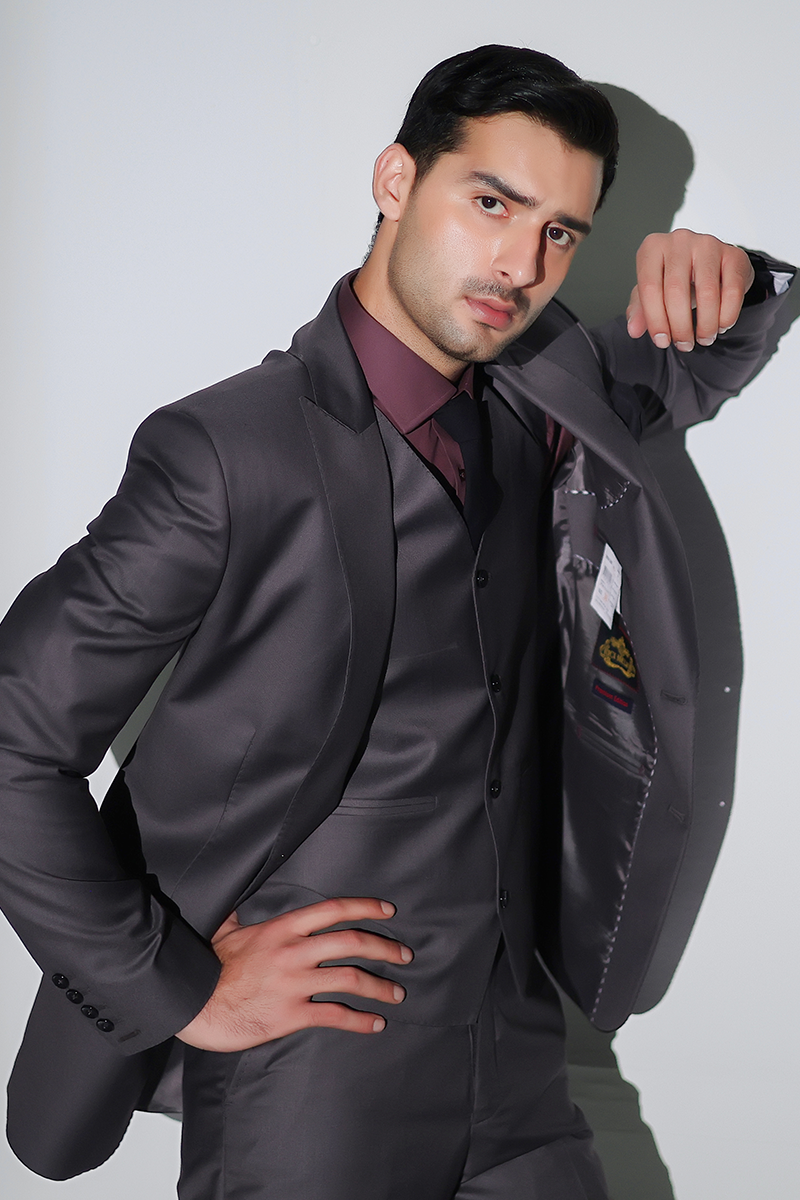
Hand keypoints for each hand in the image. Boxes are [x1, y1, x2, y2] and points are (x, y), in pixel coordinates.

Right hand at [176, 897, 411, 1051]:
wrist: (194, 1003)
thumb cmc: (208, 967)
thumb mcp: (226, 930)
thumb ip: (240, 915)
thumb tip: (237, 898)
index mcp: (282, 928)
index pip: (332, 910)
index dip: (365, 907)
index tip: (388, 911)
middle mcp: (293, 951)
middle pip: (351, 942)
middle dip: (383, 947)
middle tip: (405, 955)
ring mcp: (294, 983)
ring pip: (349, 979)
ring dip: (379, 985)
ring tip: (397, 992)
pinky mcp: (291, 1015)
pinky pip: (334, 1015)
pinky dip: (360, 1020)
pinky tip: (376, 1024)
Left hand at [626, 230, 754, 351]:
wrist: (710, 264)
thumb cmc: (676, 278)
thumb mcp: (652, 291)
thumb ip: (640, 309)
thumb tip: (634, 330)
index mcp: (653, 248)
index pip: (649, 289)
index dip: (655, 321)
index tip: (662, 342)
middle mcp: (679, 240)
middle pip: (676, 292)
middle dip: (680, 327)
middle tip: (684, 345)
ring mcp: (708, 244)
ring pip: (707, 293)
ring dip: (706, 325)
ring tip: (704, 339)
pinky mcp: (734, 254)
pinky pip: (732, 291)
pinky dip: (727, 315)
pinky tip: (721, 326)